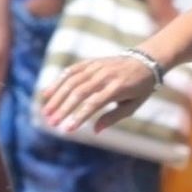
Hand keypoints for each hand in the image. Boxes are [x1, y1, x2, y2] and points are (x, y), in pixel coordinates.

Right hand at [39, 54, 158, 135]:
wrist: (145, 61)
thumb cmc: (140, 88)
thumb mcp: (133, 105)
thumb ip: (113, 117)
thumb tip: (95, 131)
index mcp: (118, 88)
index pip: (94, 104)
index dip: (79, 117)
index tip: (67, 129)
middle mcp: (104, 76)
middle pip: (79, 92)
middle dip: (63, 109)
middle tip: (51, 123)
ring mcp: (96, 67)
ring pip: (71, 81)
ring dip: (56, 97)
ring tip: (46, 112)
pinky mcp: (90, 62)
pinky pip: (71, 71)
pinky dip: (57, 82)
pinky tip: (47, 94)